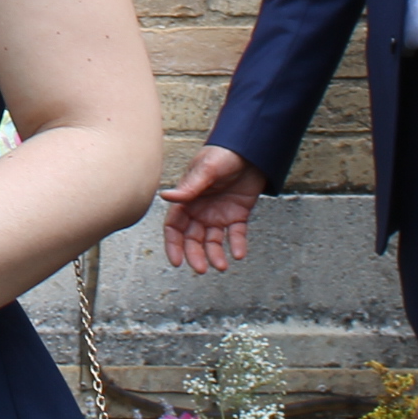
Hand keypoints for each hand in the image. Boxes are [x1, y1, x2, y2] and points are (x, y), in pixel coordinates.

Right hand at [160, 145, 265, 273]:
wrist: (251, 149)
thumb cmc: (223, 154)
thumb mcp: (206, 170)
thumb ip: (189, 187)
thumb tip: (166, 197)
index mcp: (188, 200)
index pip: (174, 227)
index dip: (173, 245)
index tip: (177, 262)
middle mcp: (200, 210)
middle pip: (193, 238)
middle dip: (195, 255)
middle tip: (201, 269)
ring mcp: (219, 214)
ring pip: (213, 241)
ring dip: (215, 254)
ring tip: (222, 265)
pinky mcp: (237, 215)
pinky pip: (236, 234)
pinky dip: (237, 245)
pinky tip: (238, 253)